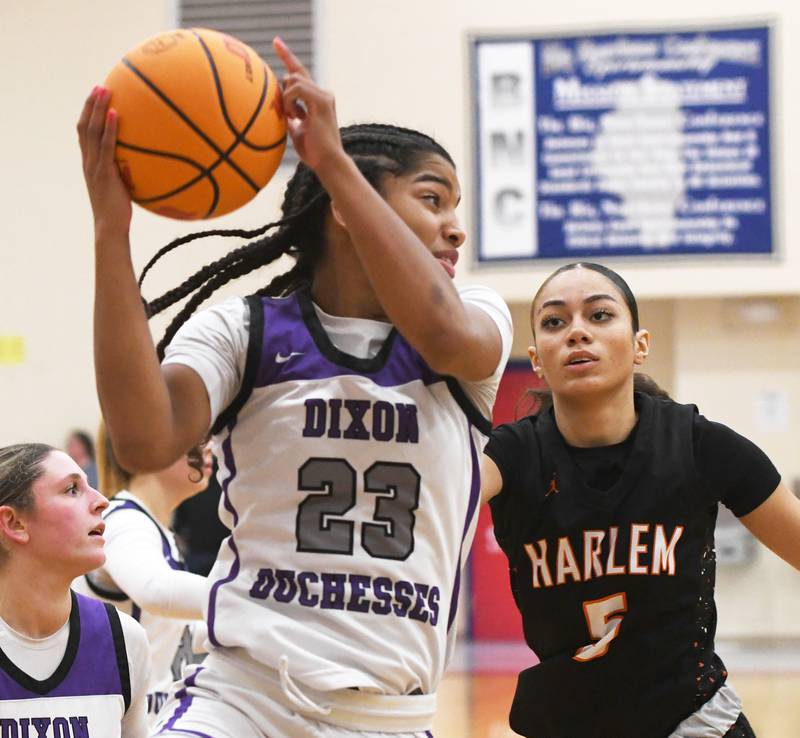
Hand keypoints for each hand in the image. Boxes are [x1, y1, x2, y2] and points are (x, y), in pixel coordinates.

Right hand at [77, 86, 131, 234]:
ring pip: (91, 130)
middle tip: (99, 86)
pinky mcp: (104, 172)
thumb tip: (148, 166)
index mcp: (90, 164)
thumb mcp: (124, 189)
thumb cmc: (120, 212)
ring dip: (97, 108)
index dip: (88, 115)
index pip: (84, 134)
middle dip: (90, 105)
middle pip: (85, 126)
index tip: (95, 99)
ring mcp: (94, 165)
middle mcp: (89, 161)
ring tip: (104, 90)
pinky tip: (116, 114)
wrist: (111, 227)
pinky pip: (106, 145)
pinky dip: (110, 128)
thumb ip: (128, 174)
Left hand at [273, 37, 344, 174]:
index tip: (276, 42)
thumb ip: (290, 117)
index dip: (287, 56)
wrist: (328, 162)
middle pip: (293, 74)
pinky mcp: (321, 100)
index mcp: (317, 100)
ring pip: (293, 79)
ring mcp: (324, 95)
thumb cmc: (314, 153)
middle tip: (290, 117)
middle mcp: (323, 94)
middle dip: (284, 93)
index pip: (300, 72)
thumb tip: (278, 110)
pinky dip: (289, 101)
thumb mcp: (296, 131)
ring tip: (293, 119)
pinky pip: (296, 88)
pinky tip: (295, 117)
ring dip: (286, 99)